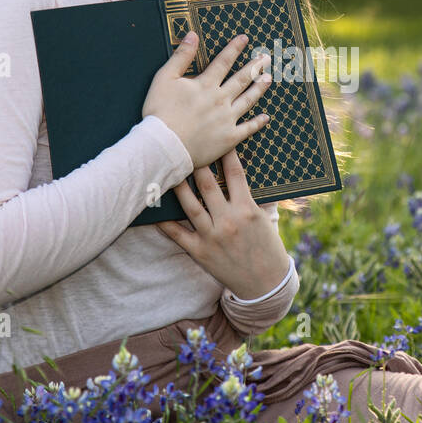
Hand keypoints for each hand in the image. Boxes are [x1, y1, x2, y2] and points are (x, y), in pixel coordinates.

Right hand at [141, 31, 273, 169]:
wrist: (164, 145)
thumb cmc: (160, 112)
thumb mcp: (165, 78)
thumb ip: (181, 56)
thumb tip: (192, 35)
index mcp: (205, 85)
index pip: (223, 62)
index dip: (235, 48)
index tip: (245, 39)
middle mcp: (220, 100)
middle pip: (241, 79)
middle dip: (254, 66)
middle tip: (266, 58)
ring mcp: (226, 119)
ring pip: (248, 100)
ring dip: (259, 88)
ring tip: (268, 79)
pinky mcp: (228, 138)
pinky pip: (247, 129)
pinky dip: (258, 123)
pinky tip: (265, 117)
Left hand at [156, 149, 291, 300]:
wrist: (265, 283)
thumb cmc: (268, 247)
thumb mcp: (266, 218)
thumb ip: (256, 196)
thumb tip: (243, 171)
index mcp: (248, 209)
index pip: (234, 173)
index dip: (225, 152)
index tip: (216, 139)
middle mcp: (229, 220)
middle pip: (207, 184)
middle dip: (197, 162)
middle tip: (185, 145)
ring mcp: (212, 236)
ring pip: (189, 204)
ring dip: (177, 185)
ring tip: (167, 168)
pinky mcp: (200, 252)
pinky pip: (177, 233)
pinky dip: (164, 221)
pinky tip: (153, 207)